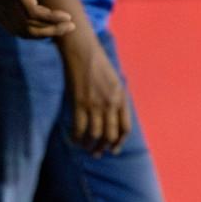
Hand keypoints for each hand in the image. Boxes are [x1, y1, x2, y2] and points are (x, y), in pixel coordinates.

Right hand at [0, 0, 74, 38]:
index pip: (33, 11)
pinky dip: (28, 32)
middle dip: (53, 29)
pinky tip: (39, 26)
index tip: (67, 16)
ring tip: (60, 27)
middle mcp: (4, 0)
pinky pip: (12, 28)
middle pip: (31, 26)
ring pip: (22, 30)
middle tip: (71, 25)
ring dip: (42, 33)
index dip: (51, 18)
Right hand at [58, 33, 131, 156]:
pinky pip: (79, 127)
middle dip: (103, 147)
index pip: (125, 128)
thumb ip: (115, 98)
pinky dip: (77, 137)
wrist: (82, 49)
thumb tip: (112, 118)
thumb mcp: (113, 80)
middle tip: (96, 153)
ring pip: (95, 135)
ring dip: (89, 145)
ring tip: (84, 148)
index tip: (113, 150)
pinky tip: (74, 140)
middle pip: (110, 134)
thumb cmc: (96, 62)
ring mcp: (95, 103)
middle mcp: (111, 102)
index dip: (119, 142)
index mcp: (121, 97)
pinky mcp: (79, 102)